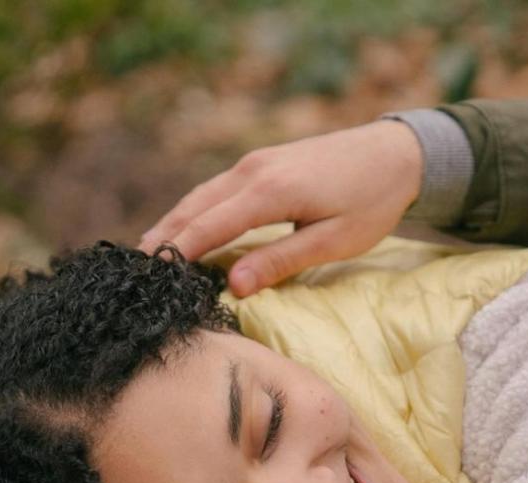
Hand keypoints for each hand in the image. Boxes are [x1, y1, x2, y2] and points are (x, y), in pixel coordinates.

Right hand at [138, 120, 421, 296]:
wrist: (395, 152)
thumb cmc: (371, 201)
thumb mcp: (333, 240)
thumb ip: (281, 261)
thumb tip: (234, 286)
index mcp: (269, 192)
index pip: (207, 228)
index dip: (175, 255)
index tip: (148, 282)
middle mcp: (252, 171)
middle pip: (193, 210)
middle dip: (162, 241)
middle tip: (131, 276)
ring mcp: (253, 163)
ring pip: (199, 197)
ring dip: (172, 225)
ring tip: (145, 255)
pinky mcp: (259, 164)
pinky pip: (214, 190)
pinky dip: (192, 212)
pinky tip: (181, 230)